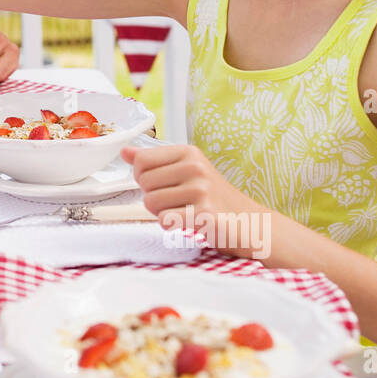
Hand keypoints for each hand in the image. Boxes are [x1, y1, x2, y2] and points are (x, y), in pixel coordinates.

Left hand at [121, 143, 269, 259]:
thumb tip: (125, 152)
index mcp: (189, 153)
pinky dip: (172, 225)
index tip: (163, 184)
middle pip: (143, 183)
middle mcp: (195, 167)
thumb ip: (154, 161)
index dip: (144, 177)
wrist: (251, 223)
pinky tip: (189, 222)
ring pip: (151, 203)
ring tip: (185, 212)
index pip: (141, 160)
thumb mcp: (187, 172)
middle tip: (179, 202)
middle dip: (154, 198)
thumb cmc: (214, 199)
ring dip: (163, 213)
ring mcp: (201, 190)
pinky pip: (165, 220)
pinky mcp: (205, 214)